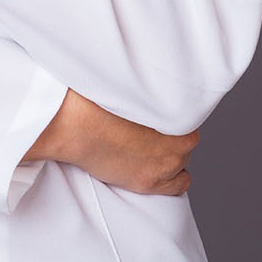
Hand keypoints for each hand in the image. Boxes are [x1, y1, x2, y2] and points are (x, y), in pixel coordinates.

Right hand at [22, 88, 197, 195]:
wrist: (74, 126)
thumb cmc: (95, 100)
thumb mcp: (129, 84)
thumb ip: (147, 86)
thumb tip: (150, 77)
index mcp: (177, 112)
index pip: (187, 116)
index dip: (169, 116)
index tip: (155, 116)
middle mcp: (180, 141)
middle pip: (184, 138)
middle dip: (168, 135)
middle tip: (145, 131)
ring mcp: (167, 164)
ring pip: (182, 159)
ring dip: (168, 154)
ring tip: (145, 148)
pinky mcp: (152, 182)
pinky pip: (180, 184)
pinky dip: (172, 177)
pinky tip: (154, 167)